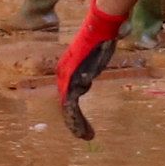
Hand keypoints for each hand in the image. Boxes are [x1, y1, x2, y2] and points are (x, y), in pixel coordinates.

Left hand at [56, 1, 128, 139]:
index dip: (72, 109)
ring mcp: (66, 78)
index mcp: (66, 69)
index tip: (81, 121)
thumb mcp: (96, 55)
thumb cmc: (102, 38)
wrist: (100, 29)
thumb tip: (97, 66)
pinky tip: (85, 131)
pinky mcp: (72, 82)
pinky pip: (71, 107)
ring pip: (67, 108)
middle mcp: (62, 74)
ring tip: (86, 136)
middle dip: (73, 120)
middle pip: (65, 102)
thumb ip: (93, 65)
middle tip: (83, 135)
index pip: (66, 93)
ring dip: (76, 124)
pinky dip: (77, 121)